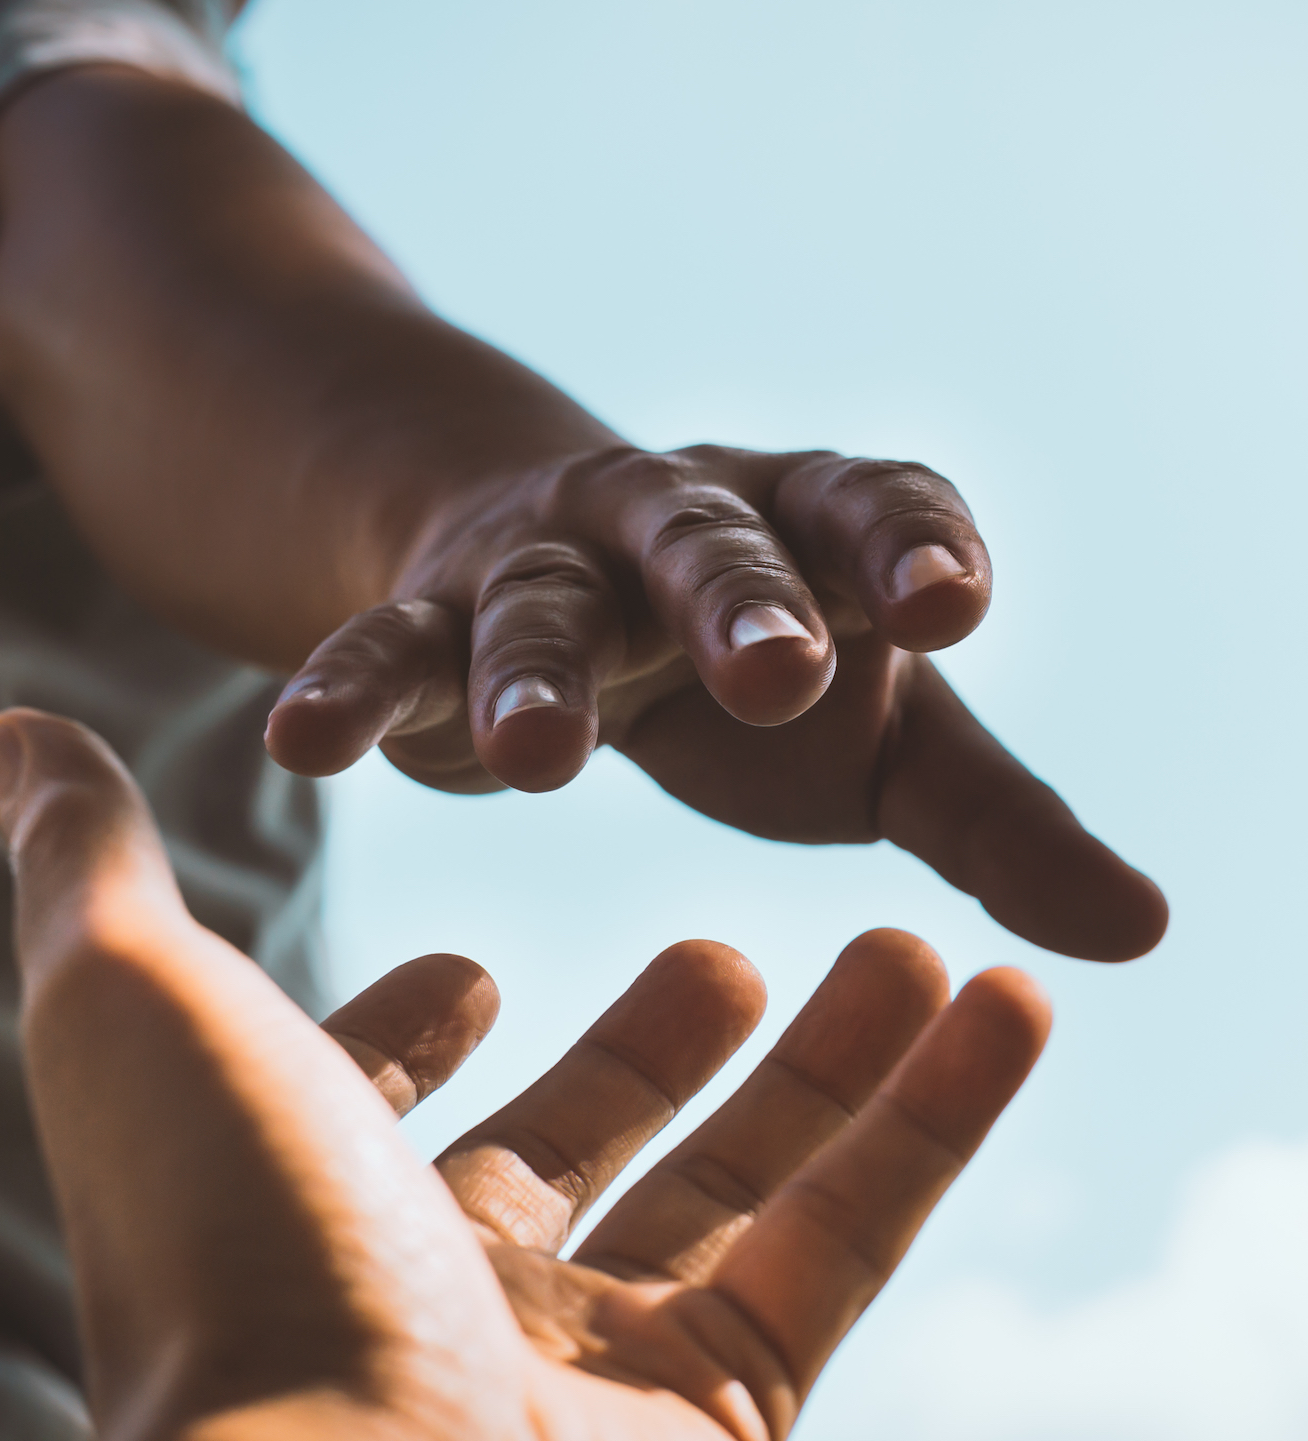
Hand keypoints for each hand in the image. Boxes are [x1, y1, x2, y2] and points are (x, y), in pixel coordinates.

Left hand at [0, 708, 1052, 1440]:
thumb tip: (7, 728)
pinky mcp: (726, 1419)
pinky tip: (998, 1004)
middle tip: (725, 951)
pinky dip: (931, 1125)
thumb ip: (85, 856)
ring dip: (827, 1067)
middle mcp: (441, 1289)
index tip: (472, 972)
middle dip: (654, 1046)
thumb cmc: (221, 1231)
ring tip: (904, 942)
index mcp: (310, 1193)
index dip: (414, 1035)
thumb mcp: (130, 993)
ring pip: (736, 1185)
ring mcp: (588, 1363)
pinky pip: (846, 1247)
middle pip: (581, 1140)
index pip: (375, 1103)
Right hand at [264, 442, 1165, 961]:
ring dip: (532, 675)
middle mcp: (671, 528)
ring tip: (532, 765)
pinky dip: (344, 690)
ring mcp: (542, 569)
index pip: (868, 506)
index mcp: (805, 533)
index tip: (954, 604)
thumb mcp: (882, 738)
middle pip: (705, 547)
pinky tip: (295, 743)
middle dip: (736, 605)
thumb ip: (996, 822)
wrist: (556, 571)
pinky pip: (384, 649)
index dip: (909, 544)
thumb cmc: (749, 667)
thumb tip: (1143, 934)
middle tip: (778, 672)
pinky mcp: (430, 620)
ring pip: (534, 610)